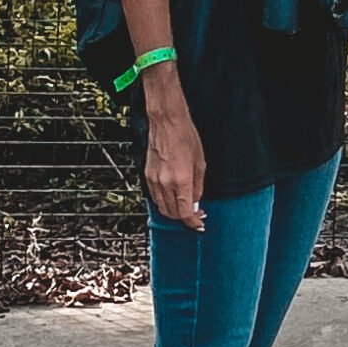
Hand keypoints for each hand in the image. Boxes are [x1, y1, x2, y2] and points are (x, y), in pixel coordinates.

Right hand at [143, 93, 205, 231]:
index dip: (193, 222)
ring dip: (173, 212)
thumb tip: (195, 204)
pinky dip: (164, 202)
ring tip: (185, 206)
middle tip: (196, 213)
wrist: (166, 123)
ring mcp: (153, 180)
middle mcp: (165, 183)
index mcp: (181, 180)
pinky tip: (174, 196)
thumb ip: (198, 186)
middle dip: (184, 218)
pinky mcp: (146, 176)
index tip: (199, 223)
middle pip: (172, 214)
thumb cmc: (187, 138)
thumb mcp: (201, 163)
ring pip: (161, 208)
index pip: (184, 212)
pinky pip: (155, 197)